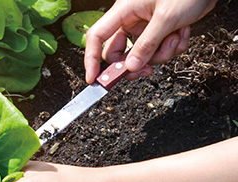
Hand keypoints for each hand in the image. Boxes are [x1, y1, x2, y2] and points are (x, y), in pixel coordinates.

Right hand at [84, 0, 216, 82]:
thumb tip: (131, 68)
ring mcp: (144, 26)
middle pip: (119, 52)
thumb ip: (147, 45)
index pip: (97, 37)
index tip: (93, 79)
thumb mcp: (167, 18)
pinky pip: (157, 50)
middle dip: (136, 63)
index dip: (91, 59)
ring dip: (162, 53)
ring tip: (176, 37)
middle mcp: (130, 19)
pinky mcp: (157, 30)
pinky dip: (171, 47)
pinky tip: (182, 32)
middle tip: (148, 70)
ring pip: (141, 54)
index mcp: (124, 11)